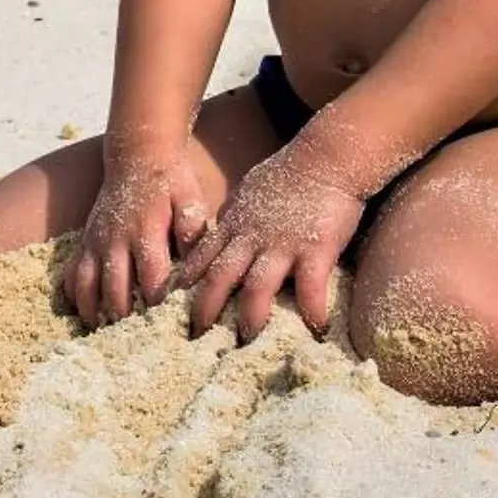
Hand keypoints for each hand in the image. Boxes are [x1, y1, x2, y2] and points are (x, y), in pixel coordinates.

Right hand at [67, 150, 210, 329]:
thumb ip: (193, 229)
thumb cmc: (171, 180)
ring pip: (86, 284)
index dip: (159, 306)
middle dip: (124, 319)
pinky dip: (73, 296)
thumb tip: (197, 263)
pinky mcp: (85, 240)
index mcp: (145, 232)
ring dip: (93, 312)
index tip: (170, 329)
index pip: (151, 279)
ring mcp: (95, 240)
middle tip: (136, 344)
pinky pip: (71, 272)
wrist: (137, 154)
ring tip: (102, 335)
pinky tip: (81, 313)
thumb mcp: (190, 198)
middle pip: (115, 289)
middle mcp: (115, 239)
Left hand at [172, 146, 365, 341]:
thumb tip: (222, 230)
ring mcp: (283, 244)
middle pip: (220, 277)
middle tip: (195, 335)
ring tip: (247, 339)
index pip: (202, 257)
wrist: (326, 157)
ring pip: (258, 287)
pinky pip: (311, 287)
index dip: (187, 282)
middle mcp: (252, 237)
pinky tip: (316, 329)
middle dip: (205, 308)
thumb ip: (235, 216)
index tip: (171, 304)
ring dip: (251, 316)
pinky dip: (312, 310)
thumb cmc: (290, 173)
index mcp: (235, 225)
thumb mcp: (249, 192)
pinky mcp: (316, 249)